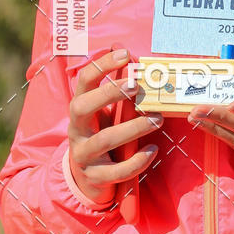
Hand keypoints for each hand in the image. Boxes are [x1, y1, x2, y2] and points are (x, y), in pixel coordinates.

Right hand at [68, 48, 162, 204]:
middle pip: (82, 107)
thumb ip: (117, 92)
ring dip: (133, 128)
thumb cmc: (101, 135)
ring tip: (157, 119)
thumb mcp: (105, 114)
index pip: (84, 81)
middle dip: (108, 94)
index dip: (101, 65)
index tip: (124, 55)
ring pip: (104, 140)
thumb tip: (130, 55)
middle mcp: (76, 130)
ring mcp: (83, 154)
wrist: (87, 179)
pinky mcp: (95, 177)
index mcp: (80, 109)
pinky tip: (152, 150)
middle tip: (136, 86)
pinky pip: (116, 171)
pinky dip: (137, 161)